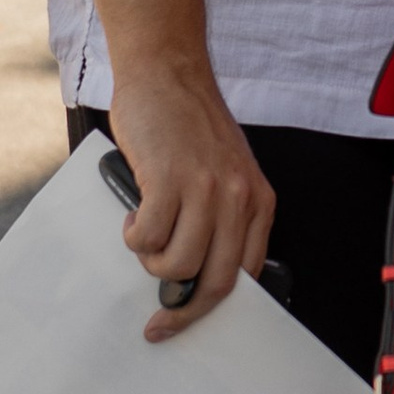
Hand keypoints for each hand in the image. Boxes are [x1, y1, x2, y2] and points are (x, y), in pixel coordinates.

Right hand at [98, 64, 276, 343]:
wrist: (167, 71)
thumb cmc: (188, 123)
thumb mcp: (225, 172)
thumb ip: (222, 216)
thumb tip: (198, 271)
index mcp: (258, 201)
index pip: (245, 275)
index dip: (213, 307)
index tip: (186, 321)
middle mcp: (238, 198)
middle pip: (215, 281)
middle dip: (182, 311)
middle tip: (157, 321)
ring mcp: (206, 189)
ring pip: (179, 265)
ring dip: (154, 263)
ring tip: (146, 236)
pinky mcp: (170, 179)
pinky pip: (150, 237)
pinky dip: (136, 237)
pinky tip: (136, 215)